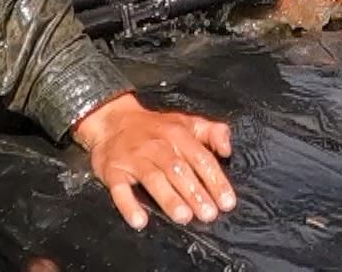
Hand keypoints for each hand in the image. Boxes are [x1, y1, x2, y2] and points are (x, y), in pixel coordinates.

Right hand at [72, 92, 235, 230]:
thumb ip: (214, 132)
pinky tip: (140, 221)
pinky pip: (120, 189)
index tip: (227, 202)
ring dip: (169, 198)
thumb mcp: (188, 123)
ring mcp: (134, 158)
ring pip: (153, 179)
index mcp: (178, 134)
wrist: (113, 121)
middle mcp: (157, 146)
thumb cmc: (157, 128)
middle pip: (179, 170)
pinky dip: (129, 205)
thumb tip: (228, 150)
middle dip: (195, 193)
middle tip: (209, 214)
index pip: (201, 158)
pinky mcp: (113, 171)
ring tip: (184, 217)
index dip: (216, 181)